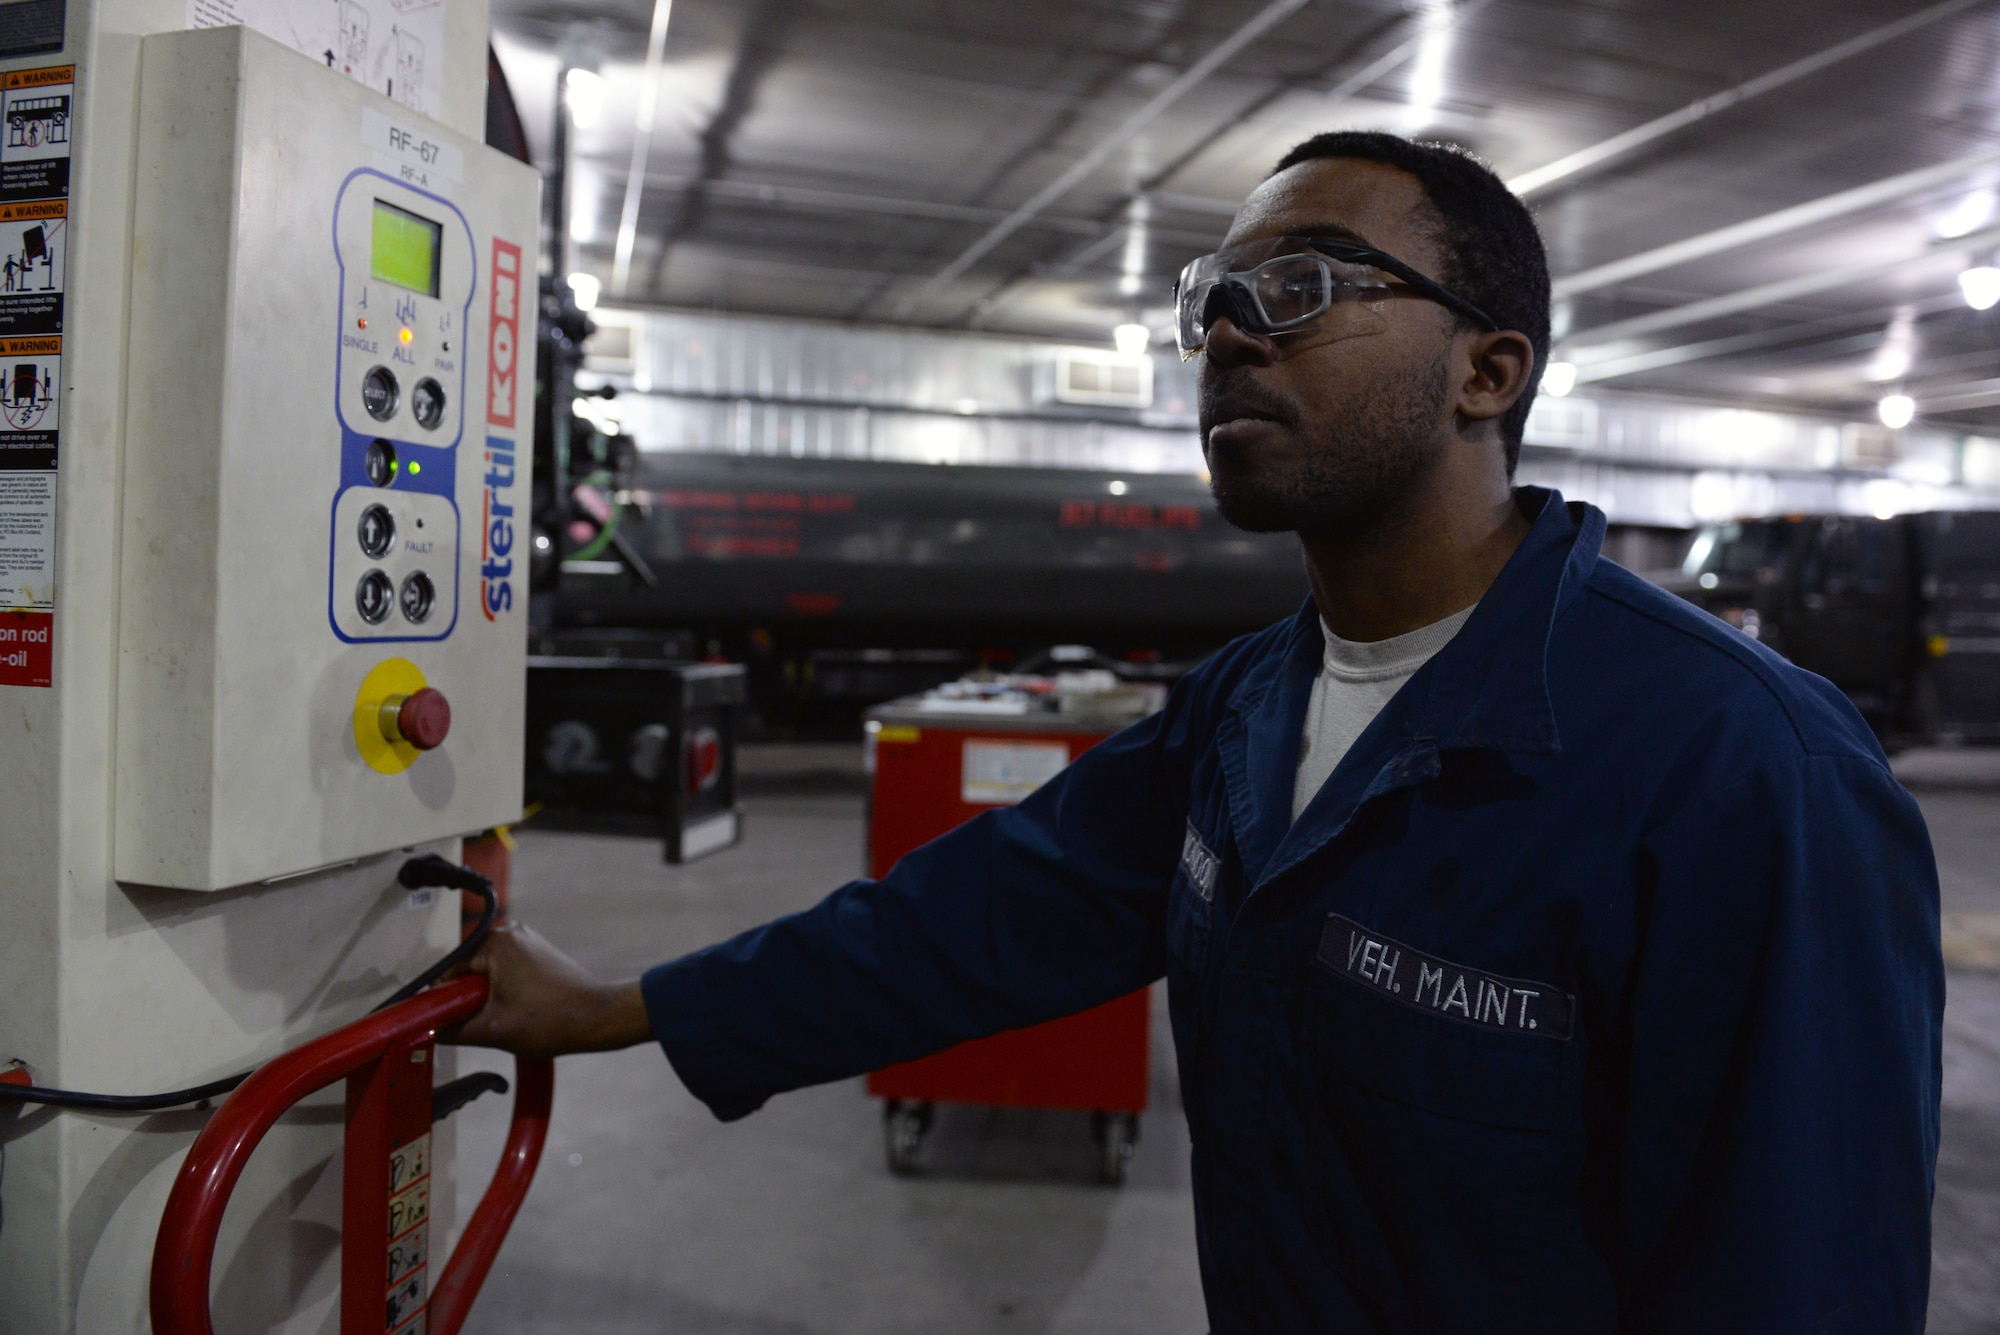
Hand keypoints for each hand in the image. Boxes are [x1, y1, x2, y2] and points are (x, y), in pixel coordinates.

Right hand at [443, 922, 653, 1058]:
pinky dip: (500, 991)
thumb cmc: (551, 1021)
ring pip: (485, 972)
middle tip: (474, 1025)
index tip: (436, 1021)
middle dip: (466, 998)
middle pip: (467, 969)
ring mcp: (526, 941)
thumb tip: (426, 1030)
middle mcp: (510, 933)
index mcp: (495, 942)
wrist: (597, 1018)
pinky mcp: (537, 952)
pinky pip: (504, 971)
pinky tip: (511, 1012)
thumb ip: (453, 1029)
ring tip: (498, 1020)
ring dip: (484, 996)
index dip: (441, 998)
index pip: (449, 970)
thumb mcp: (492, 1030)